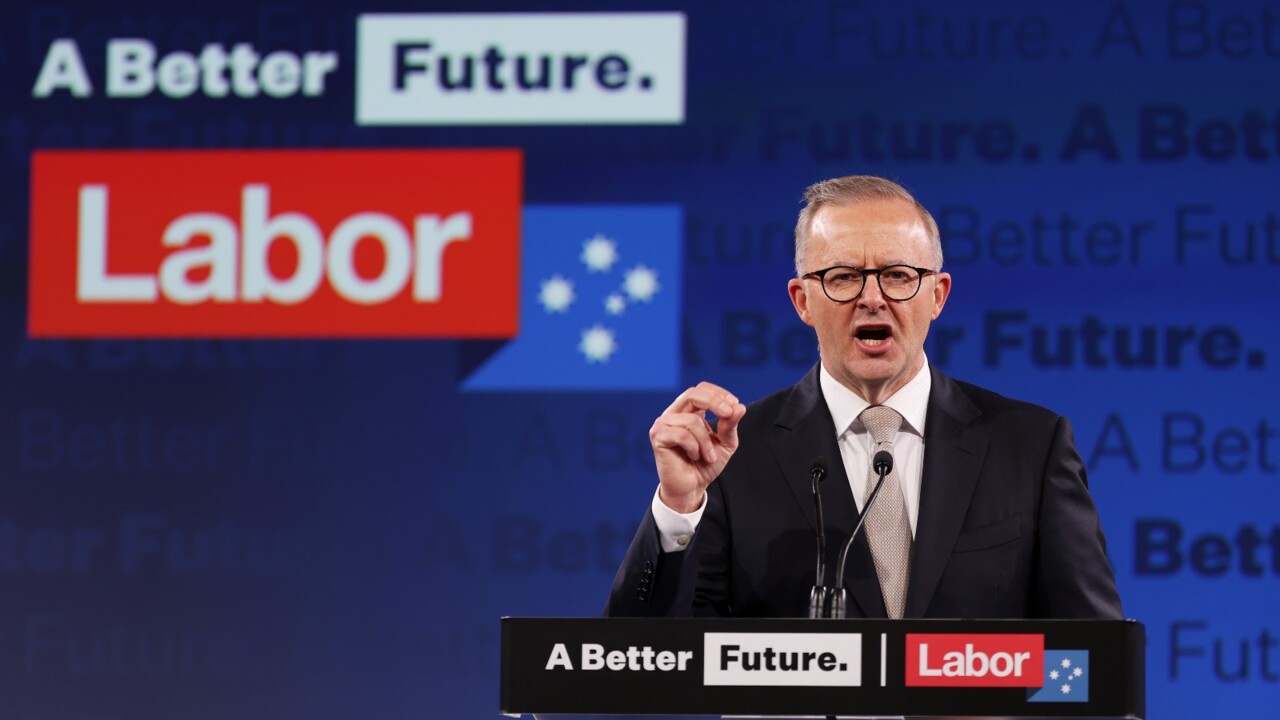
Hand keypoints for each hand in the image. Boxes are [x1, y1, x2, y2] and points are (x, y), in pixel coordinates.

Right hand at [648, 382, 746, 512]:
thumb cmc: (705, 465)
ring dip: (706, 441)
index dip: (719, 393)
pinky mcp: (658, 436)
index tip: (734, 405)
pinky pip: (682, 434)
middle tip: (728, 414)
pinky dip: (694, 447)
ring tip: (708, 456)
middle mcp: (674, 413)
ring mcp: (663, 424)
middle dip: (714, 402)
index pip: (701, 389)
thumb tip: (739, 407)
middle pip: (692, 393)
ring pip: (692, 420)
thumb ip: (730, 425)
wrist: (692, 488)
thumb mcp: (725, 444)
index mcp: (689, 411)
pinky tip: (694, 457)